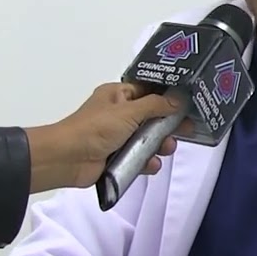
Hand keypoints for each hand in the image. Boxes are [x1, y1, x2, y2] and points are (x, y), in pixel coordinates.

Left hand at [26, 82, 186, 191]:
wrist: (67, 160)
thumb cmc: (95, 128)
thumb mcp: (128, 111)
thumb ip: (156, 105)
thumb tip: (179, 99)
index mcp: (118, 95)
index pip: (149, 91)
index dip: (169, 96)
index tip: (189, 103)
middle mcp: (119, 113)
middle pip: (152, 116)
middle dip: (168, 124)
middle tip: (188, 130)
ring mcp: (118, 137)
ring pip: (148, 139)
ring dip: (160, 144)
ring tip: (167, 149)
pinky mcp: (117, 157)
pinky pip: (139, 158)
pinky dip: (147, 161)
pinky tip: (152, 165)